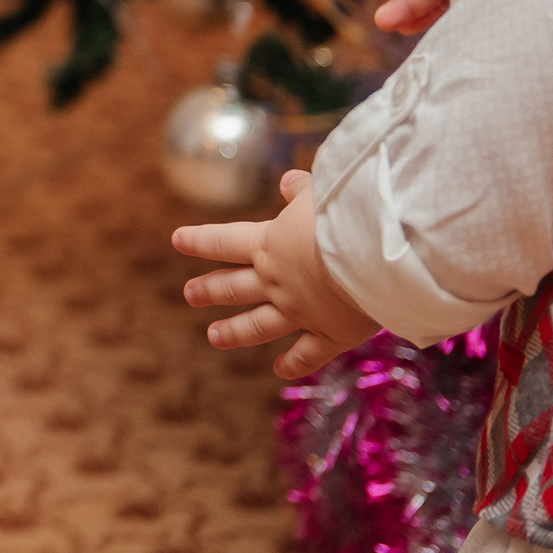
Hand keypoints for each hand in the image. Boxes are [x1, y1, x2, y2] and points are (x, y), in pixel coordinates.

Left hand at [173, 169, 383, 378]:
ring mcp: (300, 311)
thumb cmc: (347, 217)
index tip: (177, 240)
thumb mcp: (320, 192)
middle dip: (209, 289)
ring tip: (213, 337)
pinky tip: (280, 371)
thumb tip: (287, 181)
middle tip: (190, 294)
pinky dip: (293, 364)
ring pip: (258, 326)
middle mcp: (277, 281)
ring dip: (234, 332)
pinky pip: (307, 354)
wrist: (376, 258)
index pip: (223, 241)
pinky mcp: (330, 334)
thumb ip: (302, 190)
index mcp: (268, 245)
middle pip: (233, 286)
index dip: (199, 240)